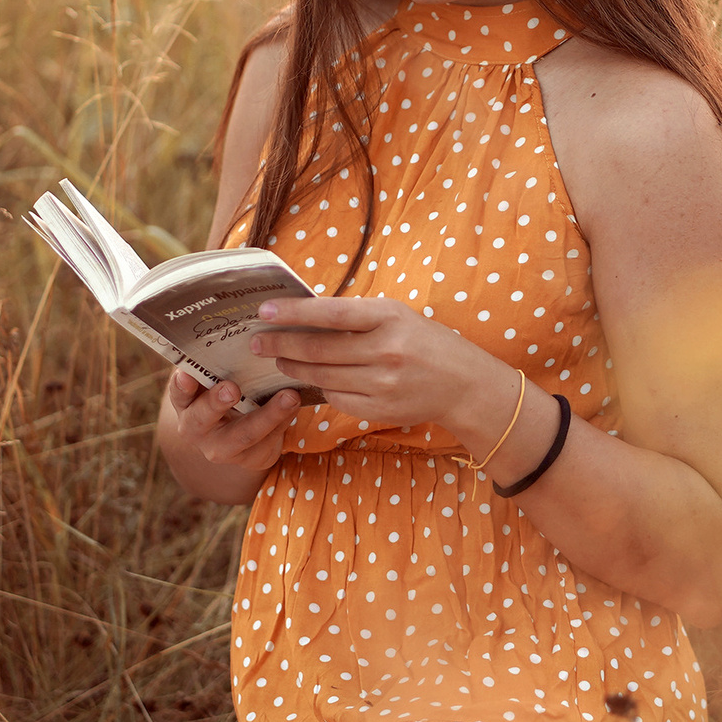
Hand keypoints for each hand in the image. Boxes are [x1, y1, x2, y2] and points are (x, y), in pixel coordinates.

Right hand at [167, 369, 299, 471]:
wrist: (239, 435)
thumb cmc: (225, 391)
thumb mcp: (214, 380)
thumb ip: (217, 363)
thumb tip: (241, 330)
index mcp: (185, 403)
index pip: (179, 393)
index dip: (181, 385)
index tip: (186, 374)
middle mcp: (197, 428)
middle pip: (203, 418)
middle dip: (217, 403)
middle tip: (231, 389)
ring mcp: (222, 448)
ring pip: (244, 434)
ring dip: (268, 415)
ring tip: (289, 396)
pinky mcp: (250, 458)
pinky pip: (269, 440)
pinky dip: (285, 419)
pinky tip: (298, 403)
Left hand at [246, 297, 505, 435]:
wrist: (464, 385)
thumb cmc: (424, 341)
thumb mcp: (397, 315)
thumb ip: (357, 316)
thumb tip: (305, 315)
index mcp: (389, 318)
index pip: (330, 313)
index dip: (294, 313)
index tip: (265, 312)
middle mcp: (385, 351)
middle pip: (318, 350)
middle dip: (281, 345)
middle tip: (257, 341)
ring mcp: (382, 384)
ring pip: (322, 377)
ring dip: (294, 368)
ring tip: (278, 360)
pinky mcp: (379, 410)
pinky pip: (336, 399)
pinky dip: (320, 388)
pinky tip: (310, 380)